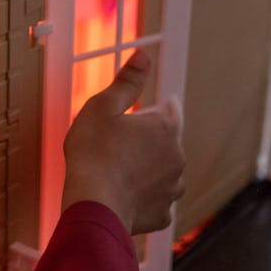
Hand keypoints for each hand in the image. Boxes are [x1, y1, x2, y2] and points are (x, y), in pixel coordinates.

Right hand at [61, 50, 185, 234]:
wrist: (93, 204)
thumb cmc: (94, 153)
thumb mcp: (102, 107)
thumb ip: (127, 81)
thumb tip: (143, 56)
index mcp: (165, 127)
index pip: (171, 109)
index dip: (157, 108)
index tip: (148, 110)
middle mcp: (177, 157)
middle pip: (166, 142)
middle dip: (148, 141)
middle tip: (119, 143)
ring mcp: (172, 188)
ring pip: (164, 172)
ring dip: (149, 169)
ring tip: (120, 170)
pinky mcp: (162, 214)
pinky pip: (155, 200)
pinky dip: (143, 197)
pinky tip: (124, 194)